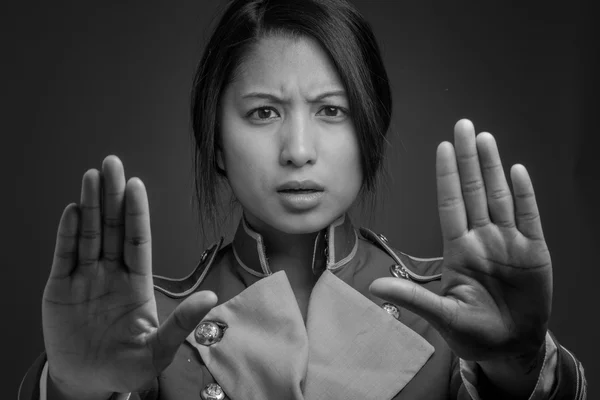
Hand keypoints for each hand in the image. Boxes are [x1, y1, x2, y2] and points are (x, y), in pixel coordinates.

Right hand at [42, 155, 216, 399]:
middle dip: (111, 196)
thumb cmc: (125, 368)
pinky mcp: (59, 288)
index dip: (136, 213)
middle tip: (112, 163)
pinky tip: (72, 210)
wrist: (88, 383)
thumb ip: (181, 323)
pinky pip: (64, 255)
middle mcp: (111, 274)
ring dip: (89, 205)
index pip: (137, 240)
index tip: (136, 185)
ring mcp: (85, 278)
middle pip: (111, 227)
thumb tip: (211, 299)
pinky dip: (66, 233)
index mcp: (137, 284)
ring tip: (92, 176)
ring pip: (88, 234)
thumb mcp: (157, 351)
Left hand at [370, 119, 551, 363]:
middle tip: (463, 126)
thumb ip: (413, 297)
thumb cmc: (473, 331)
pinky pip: (529, 218)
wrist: (511, 346)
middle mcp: (482, 239)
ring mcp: (508, 242)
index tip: (441, 147)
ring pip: (500, 197)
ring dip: (493, 168)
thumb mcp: (442, 315)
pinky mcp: (534, 252)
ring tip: (485, 139)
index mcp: (459, 250)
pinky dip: (525, 195)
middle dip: (468, 159)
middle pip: (474, 191)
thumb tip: (374, 286)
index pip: (450, 203)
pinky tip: (517, 172)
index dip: (446, 175)